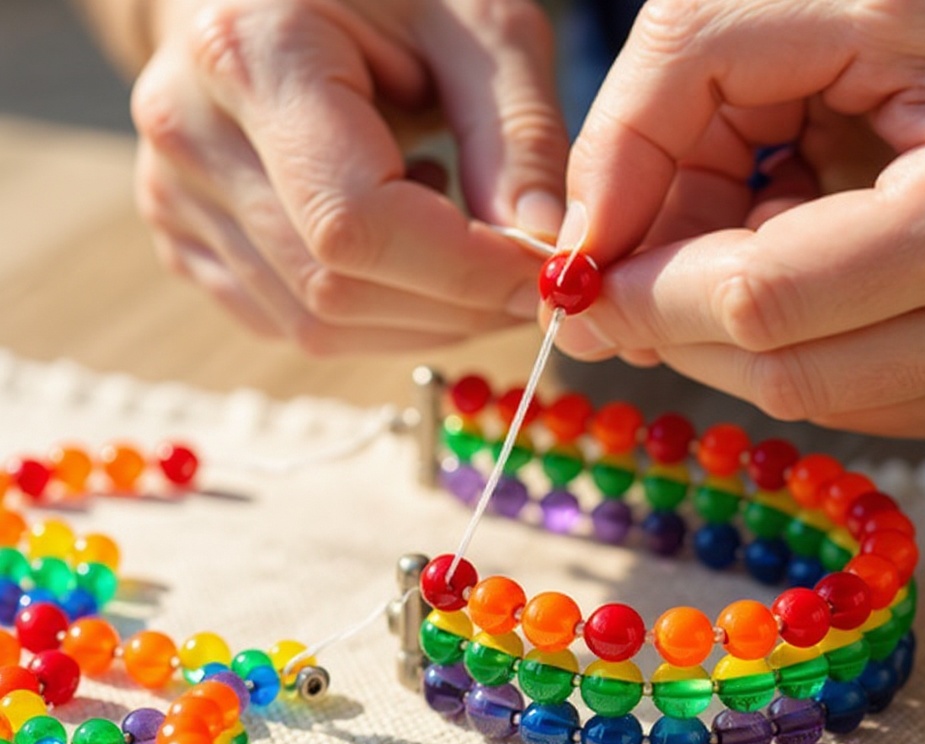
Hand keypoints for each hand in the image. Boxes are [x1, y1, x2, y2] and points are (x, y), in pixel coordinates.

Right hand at [131, 0, 567, 351]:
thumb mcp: (476, 21)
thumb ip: (517, 135)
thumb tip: (544, 252)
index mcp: (251, 54)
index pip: (355, 221)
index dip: (462, 272)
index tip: (542, 279)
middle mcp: (190, 134)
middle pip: (335, 289)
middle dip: (452, 307)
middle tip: (520, 281)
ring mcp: (175, 198)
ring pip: (317, 326)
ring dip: (419, 318)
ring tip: (459, 250)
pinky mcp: (186, 243)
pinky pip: (294, 325)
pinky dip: (375, 317)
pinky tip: (398, 252)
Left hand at [555, 0, 924, 439]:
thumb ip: (685, 76)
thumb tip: (590, 238)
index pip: (759, 296)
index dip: (648, 289)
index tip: (583, 272)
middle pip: (774, 368)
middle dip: (673, 316)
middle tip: (629, 262)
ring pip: (807, 396)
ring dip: (727, 329)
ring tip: (745, 225)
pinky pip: (854, 399)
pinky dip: (793, 339)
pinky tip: (806, 262)